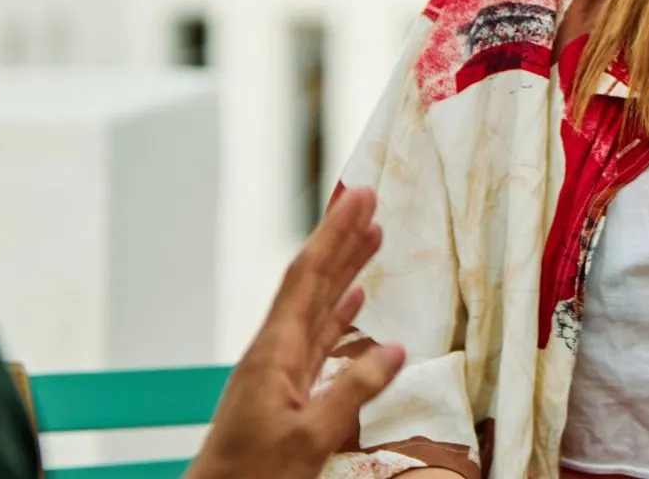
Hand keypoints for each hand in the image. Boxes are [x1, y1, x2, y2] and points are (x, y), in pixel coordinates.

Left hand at [186, 187, 404, 478]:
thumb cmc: (254, 475)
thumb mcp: (309, 436)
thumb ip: (352, 392)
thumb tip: (395, 350)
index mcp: (274, 352)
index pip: (307, 277)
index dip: (334, 234)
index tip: (359, 197)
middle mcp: (274, 350)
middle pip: (312, 281)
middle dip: (341, 239)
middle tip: (369, 199)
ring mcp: (278, 368)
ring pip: (316, 305)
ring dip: (344, 270)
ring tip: (371, 237)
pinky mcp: (284, 388)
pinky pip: (316, 336)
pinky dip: (337, 313)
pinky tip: (354, 301)